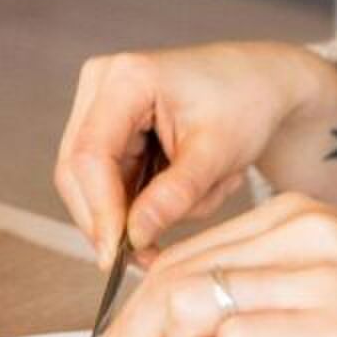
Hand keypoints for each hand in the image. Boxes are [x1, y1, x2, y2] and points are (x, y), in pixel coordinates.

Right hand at [55, 42, 336, 266]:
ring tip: (200, 197)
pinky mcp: (109, 127)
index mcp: (126, 78)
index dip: (99, 211)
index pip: (90, 155)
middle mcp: (101, 84)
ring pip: (91, 182)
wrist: (258, 84)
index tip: (115, 256)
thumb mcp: (216, 155)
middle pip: (77, 170)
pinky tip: (188, 191)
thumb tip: (133, 238)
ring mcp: (100, 105)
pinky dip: (142, 200)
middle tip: (146, 258)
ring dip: (134, 210)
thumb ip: (174, 196)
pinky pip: (109, 180)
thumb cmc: (245, 105)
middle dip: (109, 219)